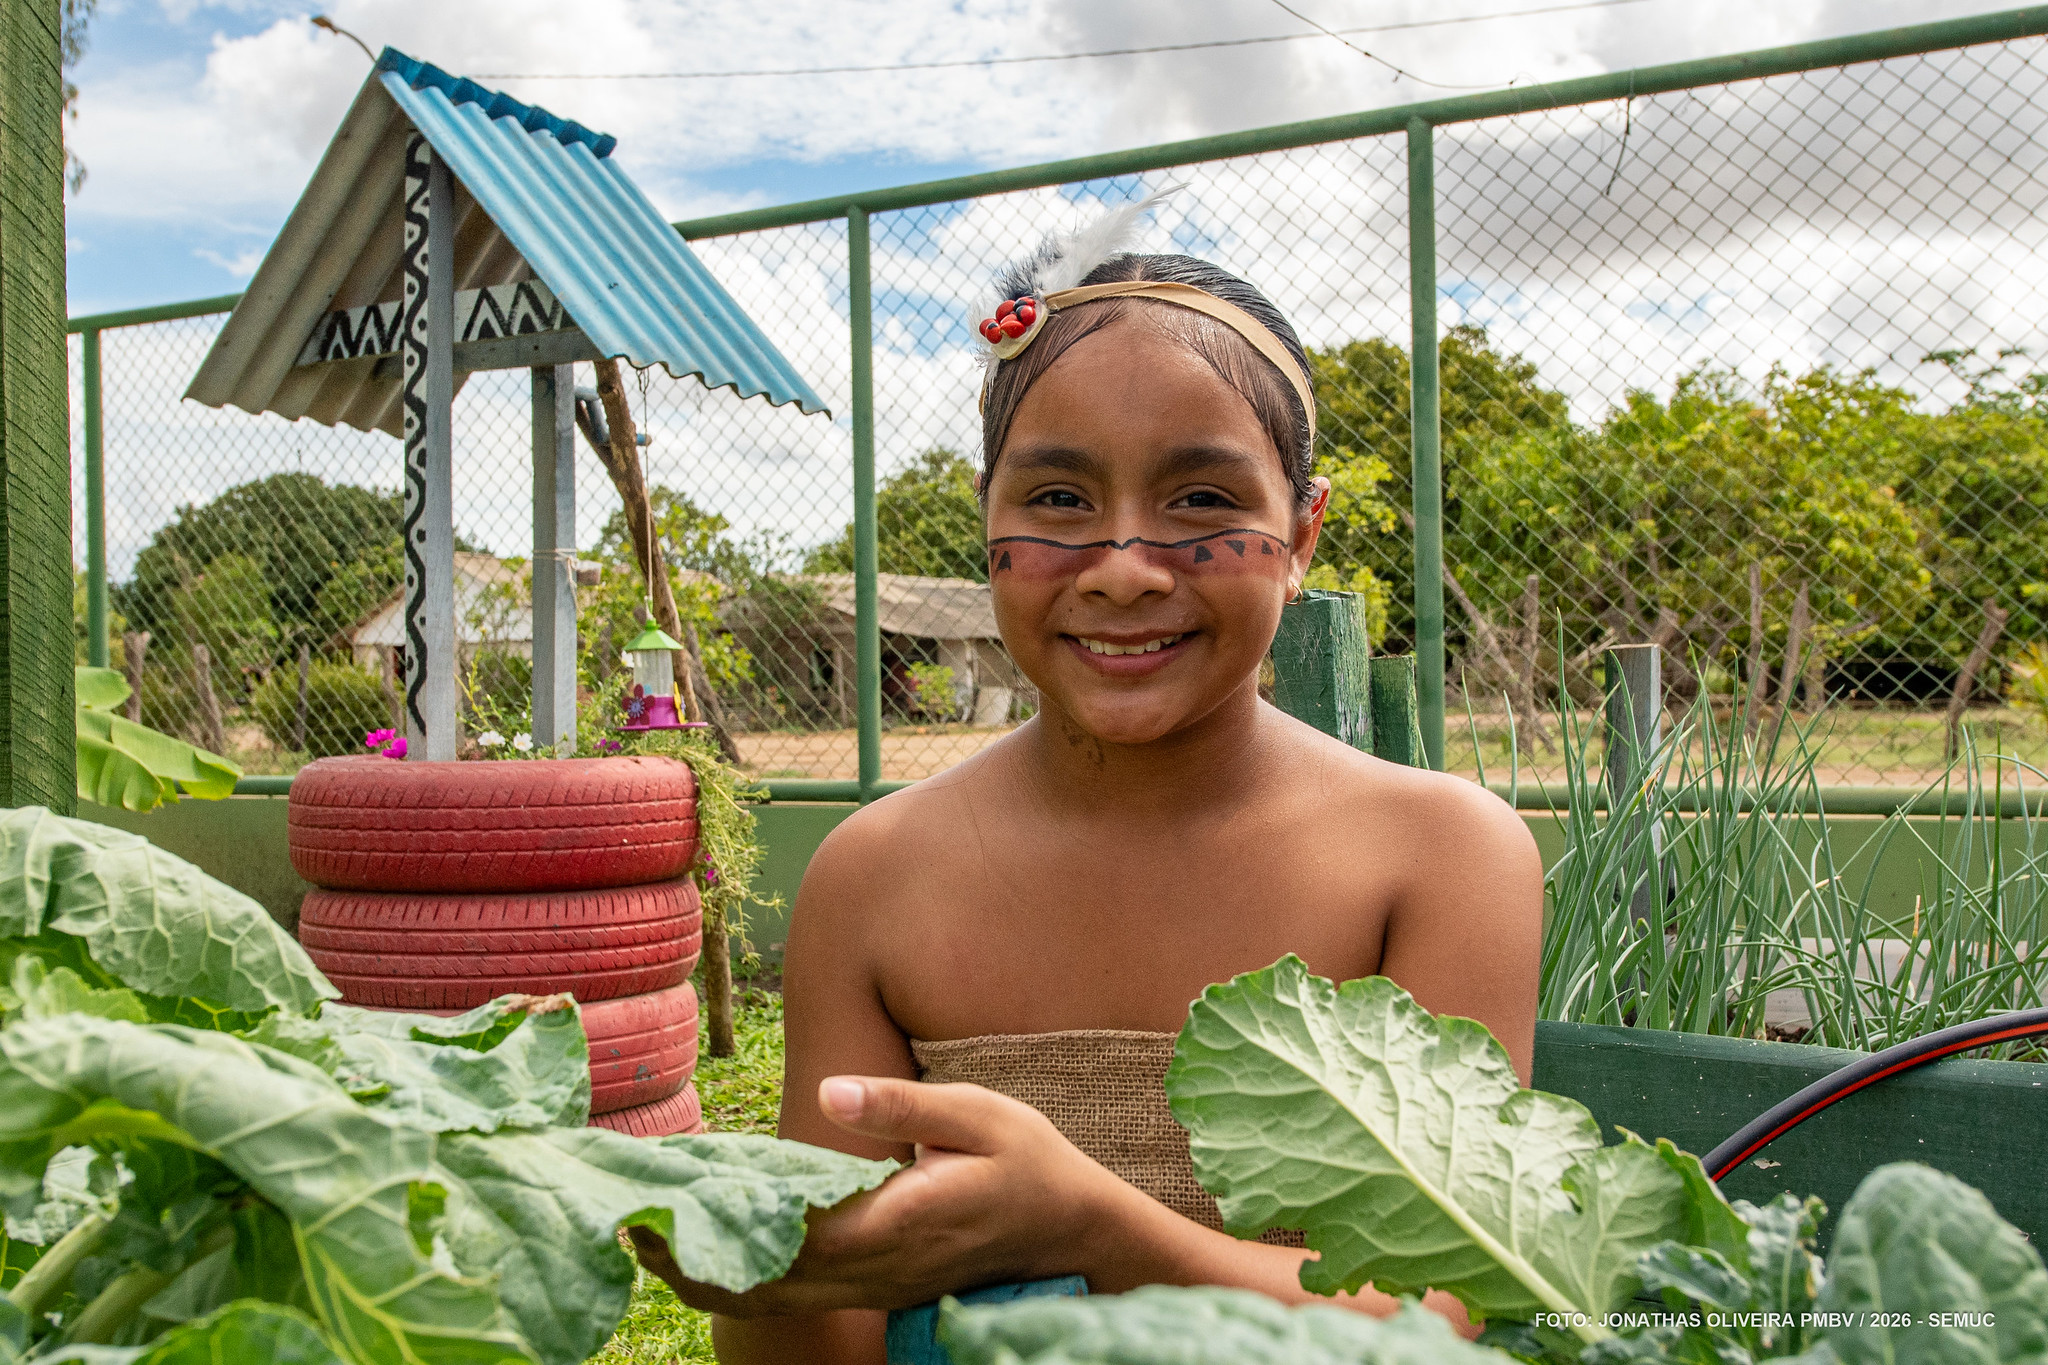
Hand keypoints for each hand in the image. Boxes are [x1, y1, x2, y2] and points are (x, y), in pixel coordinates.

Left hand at [630, 1077, 1115, 1317]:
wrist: (1074, 1233)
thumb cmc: (1029, 1162)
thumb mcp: (979, 1113)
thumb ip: (902, 1106)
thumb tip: (830, 1095)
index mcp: (893, 1224)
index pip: (783, 1240)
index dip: (714, 1234)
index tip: (658, 1208)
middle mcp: (874, 1269)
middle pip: (763, 1285)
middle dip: (688, 1264)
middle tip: (625, 1226)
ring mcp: (875, 1287)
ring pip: (776, 1300)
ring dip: (709, 1277)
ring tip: (651, 1240)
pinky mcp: (876, 1288)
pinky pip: (797, 1295)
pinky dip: (746, 1280)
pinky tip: (717, 1248)